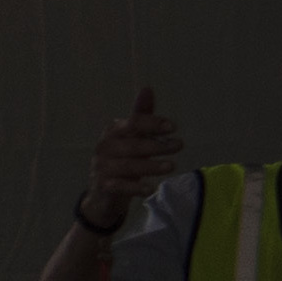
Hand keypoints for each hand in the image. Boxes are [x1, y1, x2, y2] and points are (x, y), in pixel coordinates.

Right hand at [82, 84, 182, 228]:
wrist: (102, 192)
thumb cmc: (121, 158)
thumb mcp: (131, 136)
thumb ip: (141, 116)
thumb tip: (147, 88)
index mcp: (113, 132)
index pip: (133, 123)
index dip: (152, 124)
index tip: (173, 127)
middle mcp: (104, 147)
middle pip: (131, 145)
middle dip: (156, 145)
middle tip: (180, 145)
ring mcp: (102, 168)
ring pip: (128, 166)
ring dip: (151, 166)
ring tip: (172, 166)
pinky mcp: (104, 187)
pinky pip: (120, 186)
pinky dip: (136, 188)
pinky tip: (151, 188)